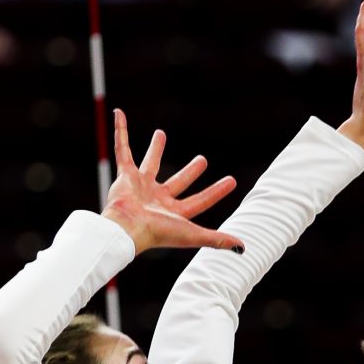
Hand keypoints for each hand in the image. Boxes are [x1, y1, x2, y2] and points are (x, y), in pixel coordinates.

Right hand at [103, 109, 244, 255]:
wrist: (127, 228)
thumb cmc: (158, 233)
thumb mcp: (193, 234)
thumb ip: (217, 239)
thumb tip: (244, 248)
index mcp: (173, 213)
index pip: (201, 200)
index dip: (216, 192)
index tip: (232, 181)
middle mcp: (157, 200)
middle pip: (178, 182)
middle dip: (191, 171)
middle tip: (202, 160)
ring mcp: (140, 187)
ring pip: (150, 163)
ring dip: (155, 149)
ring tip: (160, 134)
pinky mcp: (125, 176)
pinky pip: (122, 149)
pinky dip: (120, 132)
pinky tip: (120, 115)